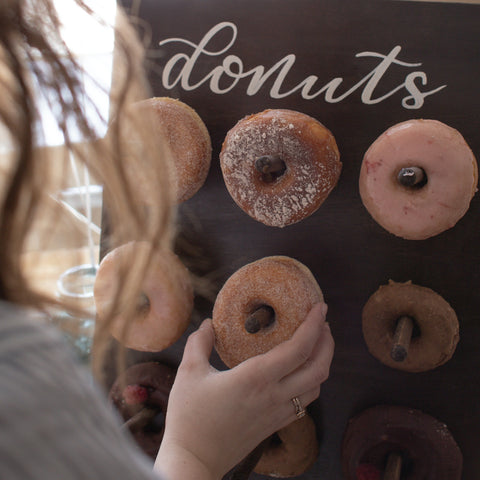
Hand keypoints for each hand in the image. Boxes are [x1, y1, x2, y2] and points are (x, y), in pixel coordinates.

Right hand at [155, 303, 333, 479]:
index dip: (314, 325)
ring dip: (322, 362)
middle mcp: (274, 395)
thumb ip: (200, 342)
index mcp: (256, 378)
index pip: (298, 348)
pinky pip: (305, 402)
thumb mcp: (189, 372)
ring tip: (316, 344)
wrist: (193, 460)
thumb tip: (209, 324)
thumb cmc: (189, 417)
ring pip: (316, 386)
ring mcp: (277, 413)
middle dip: (327, 342)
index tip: (320, 307)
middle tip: (322, 322)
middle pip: (318, 367)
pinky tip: (302, 372)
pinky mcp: (275, 424)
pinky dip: (312, 381)